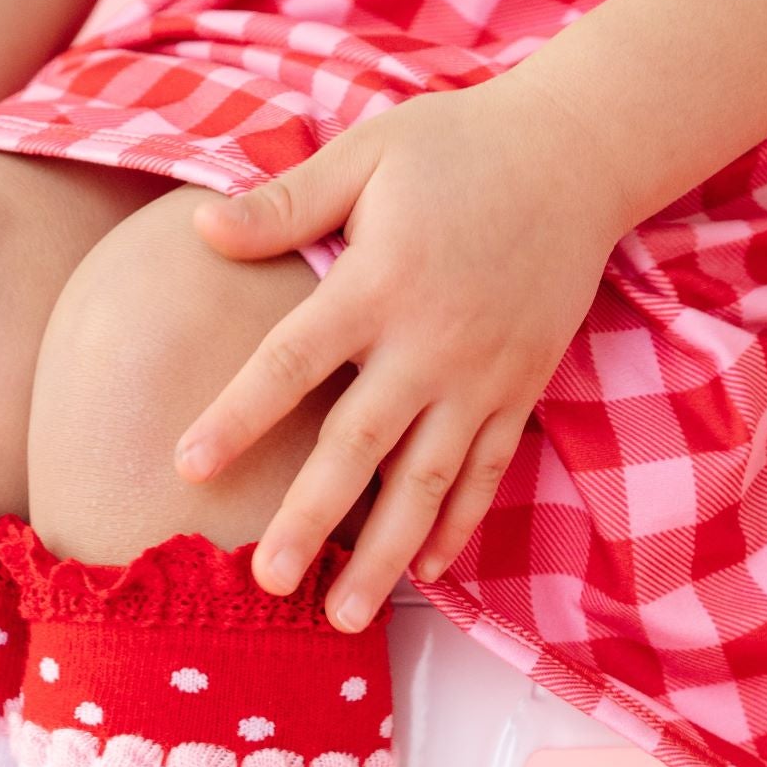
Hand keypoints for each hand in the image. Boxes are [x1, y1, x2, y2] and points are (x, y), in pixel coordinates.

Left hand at [176, 76, 627, 630]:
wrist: (579, 153)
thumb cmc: (458, 149)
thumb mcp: (368, 154)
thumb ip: (287, 203)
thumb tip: (201, 229)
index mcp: (378, 283)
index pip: (291, 361)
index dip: (239, 416)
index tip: (187, 467)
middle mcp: (429, 343)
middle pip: (358, 446)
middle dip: (312, 519)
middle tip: (269, 583)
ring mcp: (480, 377)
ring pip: (426, 482)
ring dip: (385, 556)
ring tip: (341, 617)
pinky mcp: (520, 392)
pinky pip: (486, 473)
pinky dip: (456, 526)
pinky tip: (423, 573)